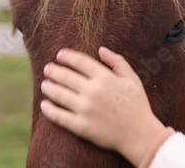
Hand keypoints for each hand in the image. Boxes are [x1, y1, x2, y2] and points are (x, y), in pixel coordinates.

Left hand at [40, 47, 166, 166]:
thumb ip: (117, 62)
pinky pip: (59, 116)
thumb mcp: (132, 79)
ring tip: (45, 84)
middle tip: (48, 68)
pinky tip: (44, 105)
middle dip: (53, 71)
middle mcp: (93, 91)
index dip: (67, 56)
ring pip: (59, 95)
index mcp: (105, 78)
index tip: (59, 55)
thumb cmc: (137, 105)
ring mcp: (85, 109)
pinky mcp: (81, 126)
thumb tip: (101, 49)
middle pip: (65, 76)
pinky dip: (49, 110)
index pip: (80, 61)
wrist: (139, 134)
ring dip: (49, 87)